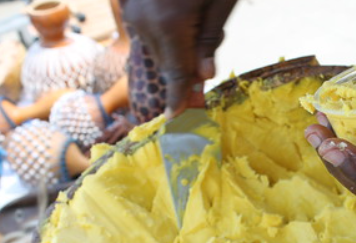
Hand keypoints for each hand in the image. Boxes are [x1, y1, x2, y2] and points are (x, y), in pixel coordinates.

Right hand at [121, 0, 236, 116]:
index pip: (176, 74)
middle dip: (190, 65)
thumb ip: (210, 40)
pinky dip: (169, 34)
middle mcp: (145, 21)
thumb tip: (204, 76)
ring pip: (159, 50)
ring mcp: (135, 13)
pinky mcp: (133, 7)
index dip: (178, 99)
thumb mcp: (221, 3)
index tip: (174, 119)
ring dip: (179, 48)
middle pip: (167, 64)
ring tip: (198, 18)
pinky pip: (153, 34)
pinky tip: (184, 13)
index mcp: (168, 24)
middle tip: (212, 42)